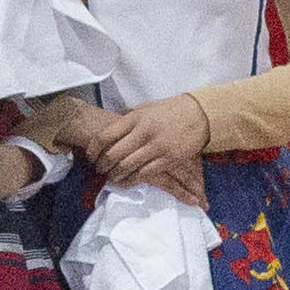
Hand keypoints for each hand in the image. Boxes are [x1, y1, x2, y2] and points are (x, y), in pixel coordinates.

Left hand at [85, 98, 207, 191]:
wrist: (199, 114)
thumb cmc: (169, 111)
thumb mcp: (145, 108)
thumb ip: (128, 119)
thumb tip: (109, 128)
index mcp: (135, 118)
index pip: (106, 136)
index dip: (94, 149)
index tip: (90, 156)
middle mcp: (144, 132)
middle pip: (114, 154)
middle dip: (102, 165)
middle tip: (99, 170)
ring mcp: (157, 146)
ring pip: (128, 166)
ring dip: (115, 175)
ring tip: (111, 177)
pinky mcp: (169, 159)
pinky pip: (145, 174)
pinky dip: (132, 180)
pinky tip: (127, 181)